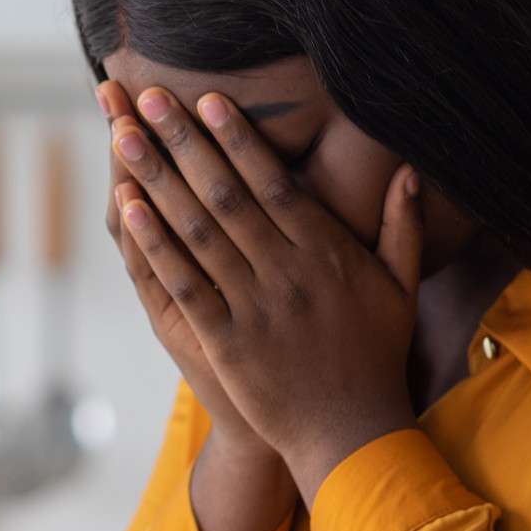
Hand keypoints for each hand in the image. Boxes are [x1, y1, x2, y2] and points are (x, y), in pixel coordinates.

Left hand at [109, 85, 422, 501]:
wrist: (351, 433)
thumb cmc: (374, 358)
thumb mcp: (400, 289)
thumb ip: (402, 227)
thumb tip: (407, 170)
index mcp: (327, 252)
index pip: (275, 182)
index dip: (238, 139)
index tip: (207, 99)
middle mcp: (289, 271)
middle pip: (226, 193)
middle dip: (183, 141)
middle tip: (147, 97)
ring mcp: (255, 306)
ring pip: (197, 229)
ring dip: (156, 179)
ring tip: (122, 136)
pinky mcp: (226, 341)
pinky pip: (184, 281)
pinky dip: (154, 243)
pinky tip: (127, 208)